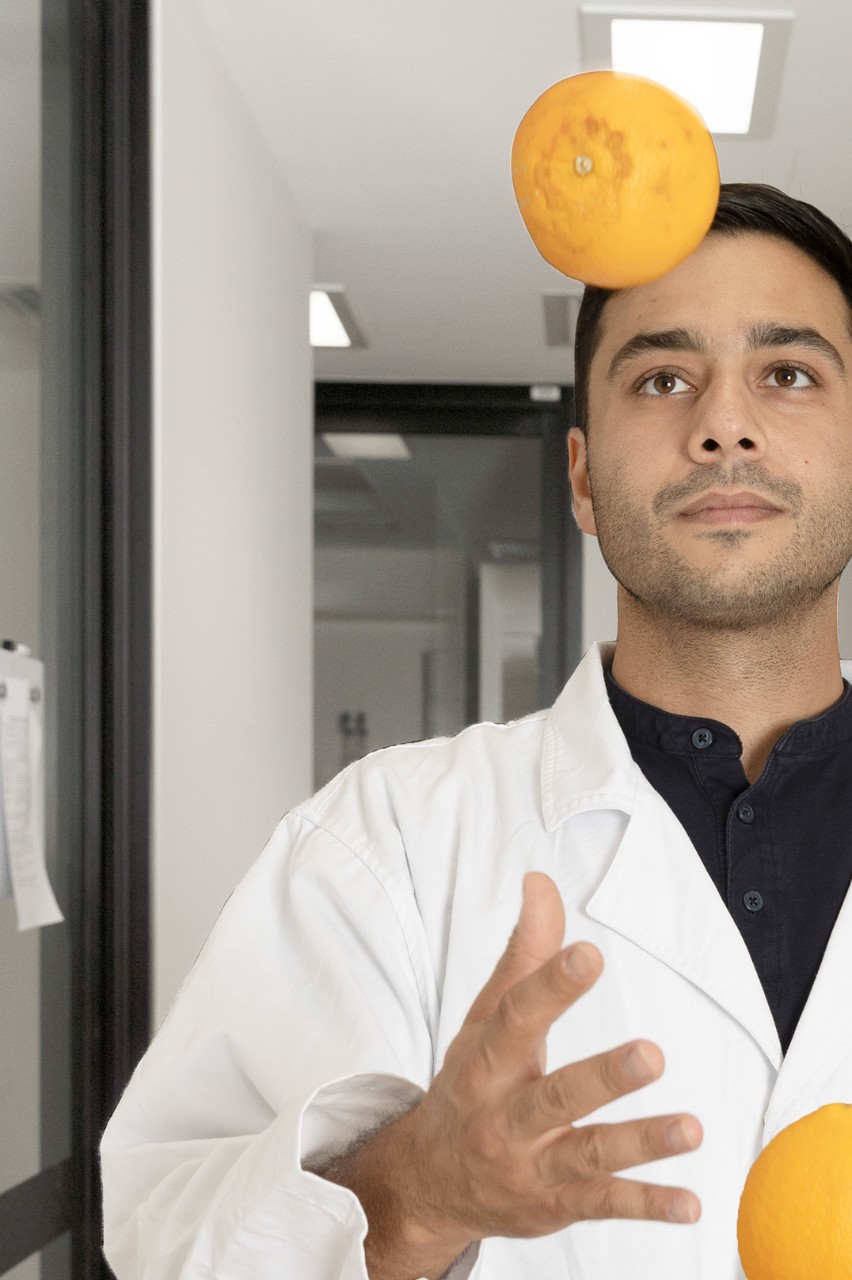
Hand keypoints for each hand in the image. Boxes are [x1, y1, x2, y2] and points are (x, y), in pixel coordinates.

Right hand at [333, 872, 702, 1279]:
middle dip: (603, 1077)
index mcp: (484, 1064)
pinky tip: (691, 1203)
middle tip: (651, 1054)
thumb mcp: (484, 1022)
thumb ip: (523, 956)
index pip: (516, 1019)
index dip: (550, 986)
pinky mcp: (555, 1205)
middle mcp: (503, 1118)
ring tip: (690, 1128)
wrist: (427, 1185)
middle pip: (554, 1096)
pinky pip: (603, 1204)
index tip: (588, 954)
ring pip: (586, 1154)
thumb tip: (541, 883)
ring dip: (639, 1143)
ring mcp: (531, 1166)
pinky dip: (647, 1205)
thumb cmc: (466, 1088)